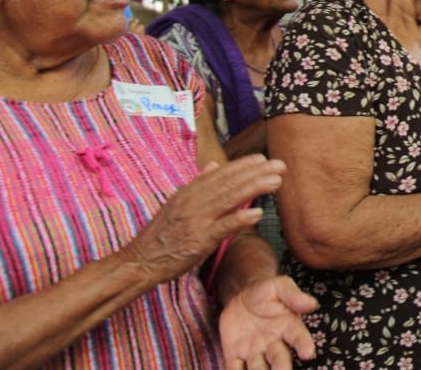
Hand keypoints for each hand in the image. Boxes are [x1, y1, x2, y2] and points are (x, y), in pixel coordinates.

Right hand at [122, 155, 284, 283]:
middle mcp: (193, 202)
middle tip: (281, 165)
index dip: (243, 165)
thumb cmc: (160, 235)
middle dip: (257, 172)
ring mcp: (196, 220)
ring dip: (255, 188)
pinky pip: (223, 227)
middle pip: (230, 183)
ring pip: (229, 199)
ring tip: (277, 181)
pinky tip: (257, 213)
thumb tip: (213, 164)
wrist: (140, 262)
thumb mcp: (175, 204)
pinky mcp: (198, 241)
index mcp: (188, 192)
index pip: (220, 173)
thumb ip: (197, 184)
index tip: (263, 159)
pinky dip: (240, 218)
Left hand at [220, 276, 317, 368]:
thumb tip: (311, 304)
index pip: (298, 337)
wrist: (241, 296)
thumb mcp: (279, 286)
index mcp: (288, 326)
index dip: (303, 345)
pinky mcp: (234, 355)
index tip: (308, 353)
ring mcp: (254, 352)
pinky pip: (234, 368)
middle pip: (279, 358)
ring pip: (258, 369)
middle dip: (281, 368)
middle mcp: (273, 344)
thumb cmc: (265, 291)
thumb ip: (293, 294)